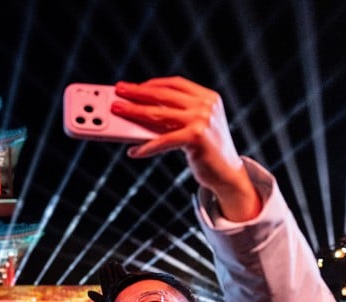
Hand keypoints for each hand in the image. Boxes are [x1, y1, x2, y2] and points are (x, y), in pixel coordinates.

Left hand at [112, 77, 260, 220]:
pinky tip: (134, 151)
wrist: (228, 173)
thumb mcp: (193, 127)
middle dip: (137, 93)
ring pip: (159, 114)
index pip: (175, 83)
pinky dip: (146, 147)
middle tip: (119, 92)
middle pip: (163, 95)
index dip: (152, 84)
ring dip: (134, 112)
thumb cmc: (207, 151)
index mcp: (207, 97)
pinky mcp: (196, 137)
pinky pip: (163, 140)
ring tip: (118, 112)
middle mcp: (206, 105)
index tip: (134, 86)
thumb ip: (173, 117)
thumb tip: (139, 113)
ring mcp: (202, 119)